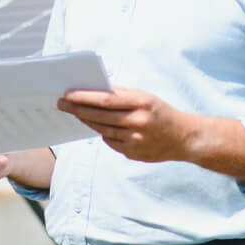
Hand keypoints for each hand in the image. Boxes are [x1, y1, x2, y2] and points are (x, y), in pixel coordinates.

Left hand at [58, 86, 194, 163]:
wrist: (183, 138)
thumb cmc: (160, 112)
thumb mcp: (144, 96)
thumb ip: (121, 94)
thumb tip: (94, 90)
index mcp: (140, 103)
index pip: (105, 100)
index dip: (83, 98)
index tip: (67, 94)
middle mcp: (137, 122)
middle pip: (99, 116)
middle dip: (77, 109)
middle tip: (62, 104)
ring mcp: (135, 140)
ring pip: (102, 130)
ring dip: (86, 121)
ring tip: (75, 113)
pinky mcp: (133, 154)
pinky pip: (111, 142)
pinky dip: (103, 133)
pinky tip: (98, 126)